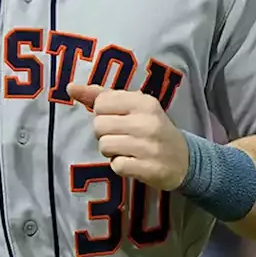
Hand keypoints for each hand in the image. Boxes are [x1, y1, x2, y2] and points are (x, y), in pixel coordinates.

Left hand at [68, 82, 188, 190]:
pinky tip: (134, 162)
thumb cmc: (150, 128)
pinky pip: (116, 166)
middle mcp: (148, 122)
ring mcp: (151, 146)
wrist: (185, 160)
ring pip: (104, 146)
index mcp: (144, 102)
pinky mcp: (151, 168)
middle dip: (105, 134)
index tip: (119, 119)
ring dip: (111, 151)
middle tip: (124, 137)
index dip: (103, 114)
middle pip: (98, 125)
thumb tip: (70, 87)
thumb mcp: (131, 107)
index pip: (100, 103)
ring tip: (129, 150)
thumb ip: (100, 96)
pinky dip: (120, 166)